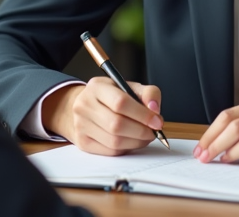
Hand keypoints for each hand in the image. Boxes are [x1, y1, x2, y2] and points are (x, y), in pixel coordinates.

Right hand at [42, 76, 162, 155]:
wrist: (86, 107)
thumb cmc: (111, 97)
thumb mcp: (129, 87)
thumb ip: (147, 94)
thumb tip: (154, 109)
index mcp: (97, 87)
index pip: (120, 102)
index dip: (142, 114)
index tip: (157, 121)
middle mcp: (85, 105)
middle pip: (117, 125)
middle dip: (141, 131)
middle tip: (153, 132)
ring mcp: (81, 125)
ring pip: (114, 141)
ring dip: (136, 142)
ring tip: (145, 136)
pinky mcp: (83, 142)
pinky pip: (110, 151)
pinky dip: (126, 148)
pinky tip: (132, 141)